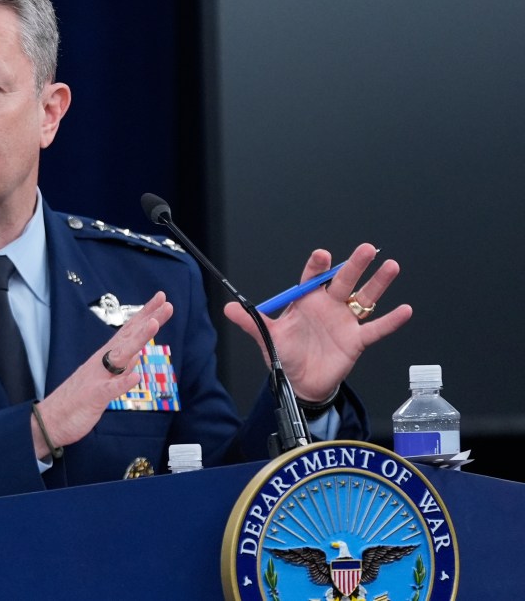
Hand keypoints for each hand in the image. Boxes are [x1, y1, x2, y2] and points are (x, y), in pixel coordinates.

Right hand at [32, 292, 172, 457]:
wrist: (50, 421)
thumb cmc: (77, 401)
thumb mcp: (104, 383)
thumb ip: (119, 370)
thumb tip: (137, 355)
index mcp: (105, 359)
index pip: (129, 333)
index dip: (146, 316)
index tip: (161, 299)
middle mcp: (102, 363)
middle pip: (128, 337)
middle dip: (148, 319)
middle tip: (165, 303)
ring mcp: (98, 378)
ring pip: (121, 356)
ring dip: (138, 339)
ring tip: (154, 324)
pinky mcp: (93, 397)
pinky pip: (110, 389)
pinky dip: (122, 383)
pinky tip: (135, 376)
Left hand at [223, 243, 412, 402]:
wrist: (300, 383)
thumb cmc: (286, 355)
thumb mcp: (267, 337)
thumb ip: (250, 321)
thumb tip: (227, 309)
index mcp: (306, 302)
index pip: (313, 278)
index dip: (318, 266)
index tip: (322, 255)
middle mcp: (328, 307)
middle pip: (343, 282)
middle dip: (354, 266)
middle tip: (366, 249)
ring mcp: (344, 322)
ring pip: (364, 298)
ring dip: (378, 284)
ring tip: (391, 266)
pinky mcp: (356, 341)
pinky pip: (376, 329)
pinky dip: (390, 321)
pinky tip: (405, 309)